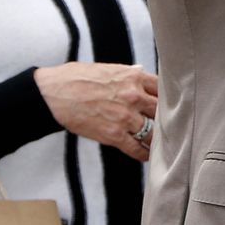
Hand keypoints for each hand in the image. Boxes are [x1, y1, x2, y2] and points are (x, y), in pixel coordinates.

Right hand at [35, 62, 160, 160]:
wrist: (53, 94)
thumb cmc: (76, 78)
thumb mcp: (106, 69)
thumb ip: (127, 74)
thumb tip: (140, 72)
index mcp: (133, 77)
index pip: (163, 88)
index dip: (169, 98)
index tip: (171, 105)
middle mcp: (133, 96)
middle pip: (162, 111)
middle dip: (165, 119)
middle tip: (170, 126)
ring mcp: (125, 116)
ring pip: (153, 132)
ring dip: (156, 139)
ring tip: (162, 145)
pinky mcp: (114, 134)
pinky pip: (137, 148)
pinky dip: (144, 154)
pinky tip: (146, 155)